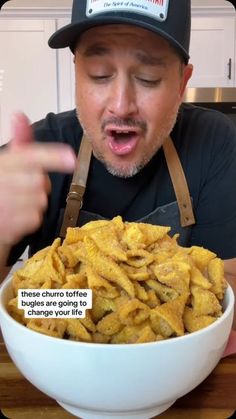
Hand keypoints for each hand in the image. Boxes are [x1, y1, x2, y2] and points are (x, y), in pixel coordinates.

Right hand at [0, 113, 75, 244]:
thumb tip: (19, 115)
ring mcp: (6, 205)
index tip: (71, 158)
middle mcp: (3, 182)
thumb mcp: (4, 164)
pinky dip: (28, 220)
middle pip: (40, 181)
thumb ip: (17, 144)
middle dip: (37, 185)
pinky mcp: (10, 226)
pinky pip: (35, 219)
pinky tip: (13, 217)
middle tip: (20, 189)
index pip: (30, 156)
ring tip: (13, 205)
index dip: (52, 157)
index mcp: (2, 164)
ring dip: (33, 203)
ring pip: (40, 200)